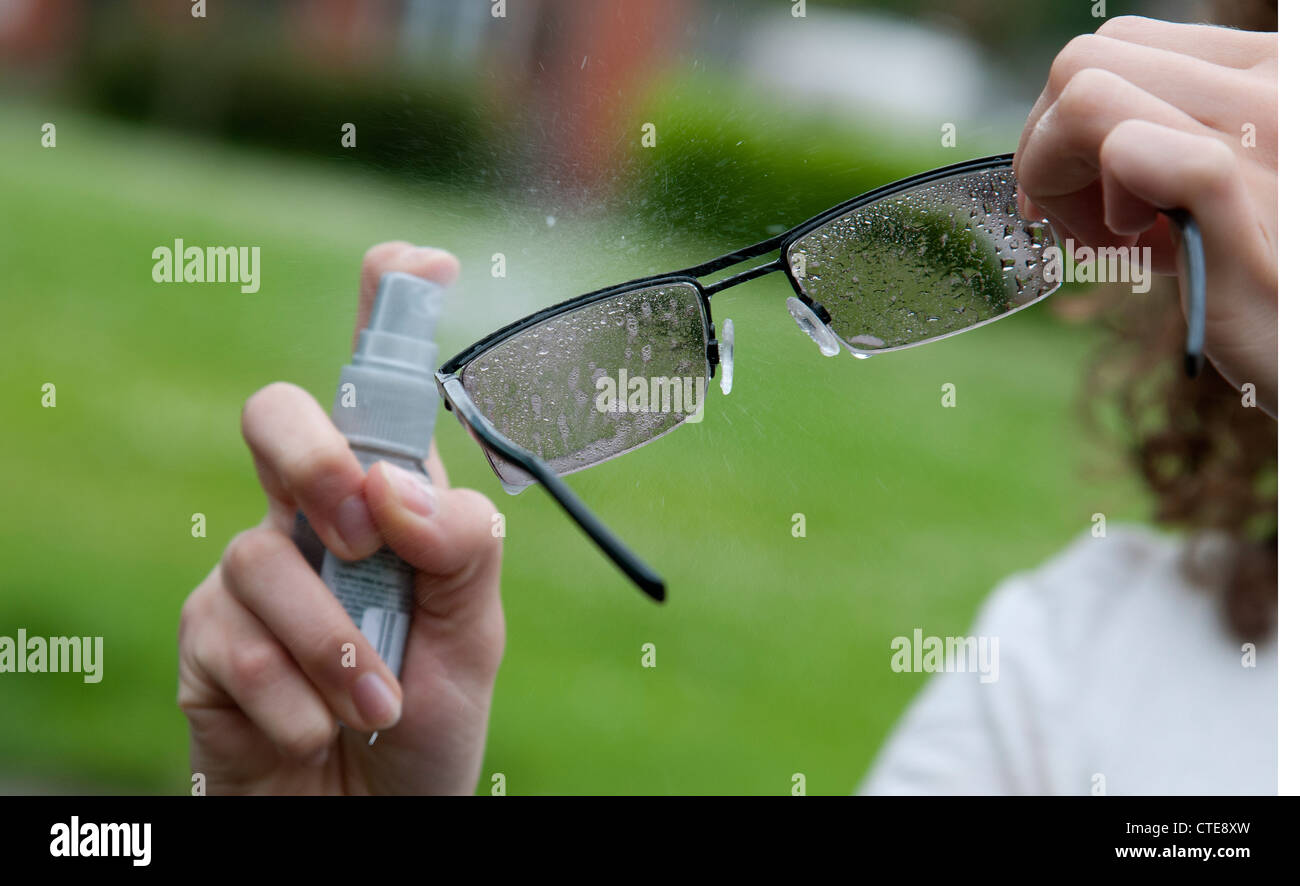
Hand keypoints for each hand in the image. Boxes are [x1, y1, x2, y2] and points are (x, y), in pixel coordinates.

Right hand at [178, 243, 504, 793]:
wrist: (371, 813)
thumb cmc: (424, 715)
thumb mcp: (476, 634)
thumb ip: (460, 549)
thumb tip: (394, 484)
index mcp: (389, 501)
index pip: (379, 389)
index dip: (385, 311)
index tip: (415, 262)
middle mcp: (313, 517)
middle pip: (277, 417)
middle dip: (314, 461)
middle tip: (363, 533)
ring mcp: (253, 571)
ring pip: (263, 551)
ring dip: (338, 646)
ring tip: (375, 704)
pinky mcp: (207, 636)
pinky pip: (236, 639)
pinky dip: (298, 697)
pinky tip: (319, 729)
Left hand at [1014, 16, 1276, 414]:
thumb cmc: (1285, 288)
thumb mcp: (1241, 192)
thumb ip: (1177, 148)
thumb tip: (1084, 151)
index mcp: (1272, 74)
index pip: (1117, 47)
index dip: (1069, 122)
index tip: (1081, 194)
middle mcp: (1275, 90)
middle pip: (1080, 65)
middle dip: (1048, 150)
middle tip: (1084, 224)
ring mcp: (1265, 146)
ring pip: (1084, 96)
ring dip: (1060, 178)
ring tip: (1114, 241)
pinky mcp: (1246, 216)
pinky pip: (1136, 154)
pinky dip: (1098, 207)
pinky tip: (1135, 252)